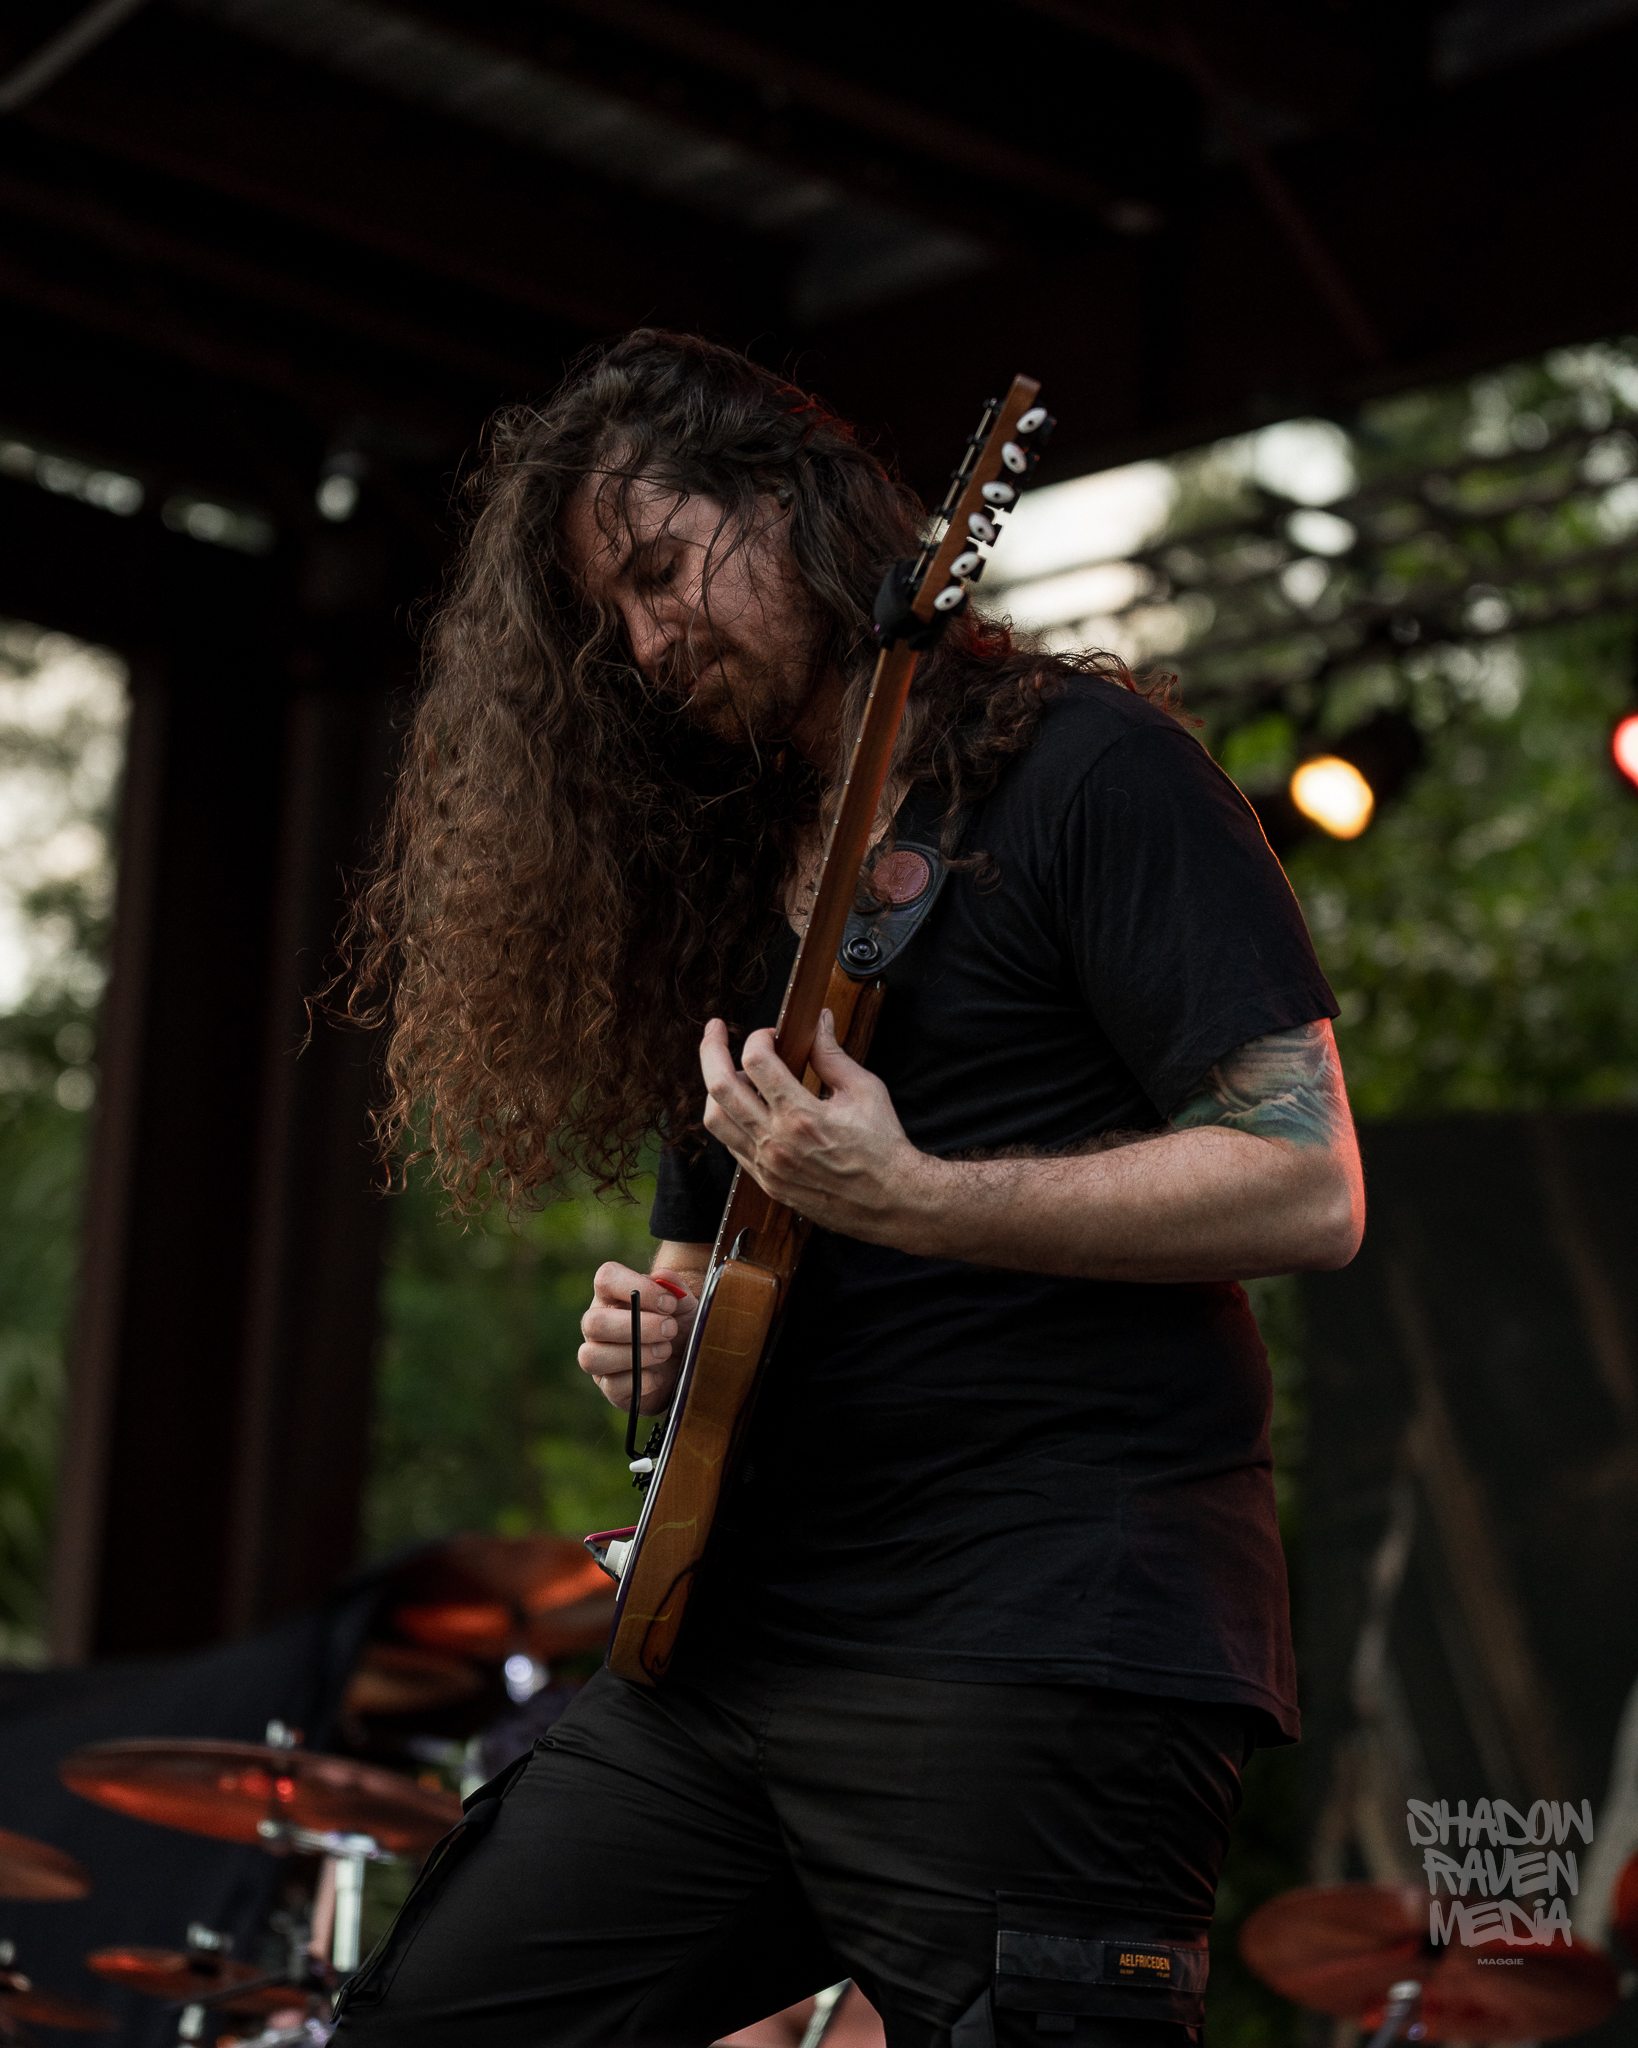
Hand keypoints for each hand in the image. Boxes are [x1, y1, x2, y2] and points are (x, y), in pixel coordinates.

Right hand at [578, 1263, 698, 1413]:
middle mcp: (598, 1325)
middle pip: (593, 1322)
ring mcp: (599, 1357)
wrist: (687, 1362)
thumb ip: (677, 1287)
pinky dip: (641, 1381)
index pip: (606, 1278)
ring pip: (591, 1357)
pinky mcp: (609, 1388)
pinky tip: (659, 1376)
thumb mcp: (685, 1304)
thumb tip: (663, 1276)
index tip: (668, 1302)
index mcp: (613, 1296)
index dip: (635, 1286)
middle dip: (637, 1326)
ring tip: (665, 1351)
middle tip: (670, 1329)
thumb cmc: (680, 1325)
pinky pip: (611, 1387)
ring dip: (635, 1354)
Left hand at [699, 1010, 923, 1240]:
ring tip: (732, 1074)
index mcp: (801, 1114)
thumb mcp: (865, 1090)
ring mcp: (767, 1165)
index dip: (759, 1037)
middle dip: (712, 1049)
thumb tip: (819, 1022)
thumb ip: (832, 1054)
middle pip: (720, 1085)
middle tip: (716, 1030)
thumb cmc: (882, 1147)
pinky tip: (746, 1108)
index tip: (771, 1035)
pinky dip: (731, 1120)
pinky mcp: (767, 1183)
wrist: (891, 1201)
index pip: (756, 1061)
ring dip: (716, 1088)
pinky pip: (731, 1146)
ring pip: (715, 1119)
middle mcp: (777, 1141)